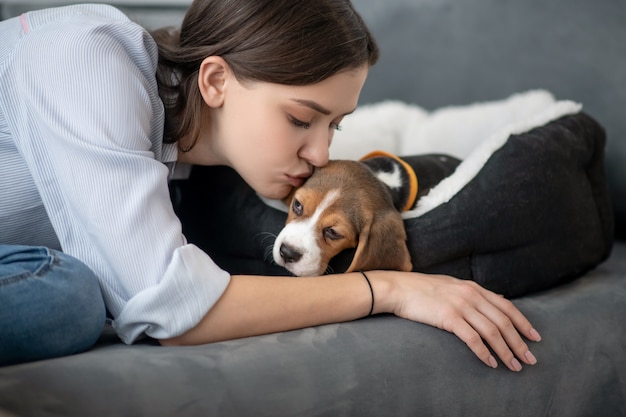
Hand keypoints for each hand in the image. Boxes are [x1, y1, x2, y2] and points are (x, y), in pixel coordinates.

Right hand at [384, 272, 541, 371]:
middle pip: (503, 321)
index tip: (535, 338)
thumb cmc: (422, 289)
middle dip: (520, 342)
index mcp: (474, 288)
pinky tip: (491, 363)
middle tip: (530, 359)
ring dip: (506, 351)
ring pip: (492, 332)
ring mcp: (460, 306)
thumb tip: (499, 299)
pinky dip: (484, 352)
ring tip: (515, 366)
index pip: (506, 307)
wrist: (399, 288)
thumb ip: (475, 293)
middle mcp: (471, 295)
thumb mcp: (453, 285)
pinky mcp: (449, 318)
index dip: (523, 323)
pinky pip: (472, 338)